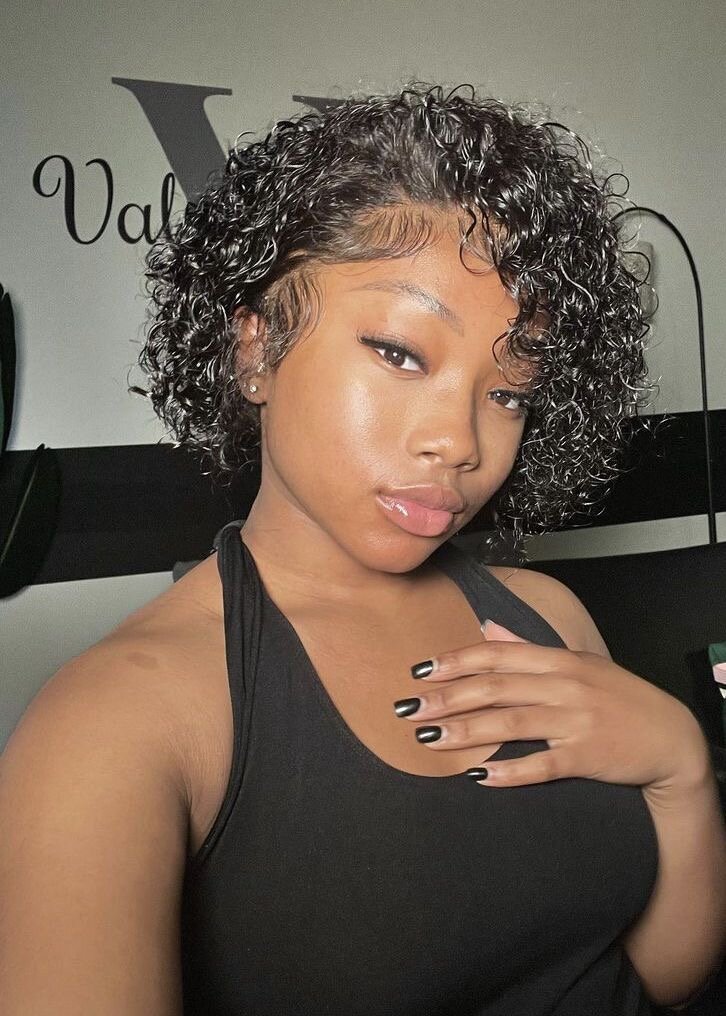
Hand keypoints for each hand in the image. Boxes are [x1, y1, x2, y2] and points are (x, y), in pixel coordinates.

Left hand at [397, 622, 708, 793]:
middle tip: (408, 708)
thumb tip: (486, 626)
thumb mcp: (577, 663)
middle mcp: (564, 686)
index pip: (498, 656)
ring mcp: (575, 721)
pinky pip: (541, 764)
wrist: (670, 736)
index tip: (421, 671)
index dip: (456, 662)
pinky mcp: (585, 756)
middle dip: (447, 698)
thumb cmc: (618, 697)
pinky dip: (509, 771)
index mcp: (559, 660)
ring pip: (511, 723)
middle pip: (496, 689)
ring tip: (429, 738)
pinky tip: (479, 776)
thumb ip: (528, 648)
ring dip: (465, 731)